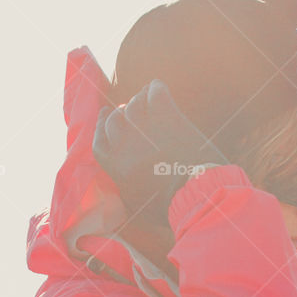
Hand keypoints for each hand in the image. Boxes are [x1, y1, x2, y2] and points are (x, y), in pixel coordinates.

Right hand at [93, 80, 228, 224]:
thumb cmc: (170, 207)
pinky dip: (155, 89)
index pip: (99, 141)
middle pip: (114, 119)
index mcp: (115, 166)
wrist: (197, 194)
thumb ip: (125, 192)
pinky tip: (158, 90)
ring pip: (133, 104)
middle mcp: (125, 143)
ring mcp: (145, 126)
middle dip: (121, 114)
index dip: (101, 126)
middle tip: (129, 111)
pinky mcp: (166, 116)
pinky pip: (154, 91)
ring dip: (139, 102)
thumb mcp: (137, 207)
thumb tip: (121, 190)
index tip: (105, 115)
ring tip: (146, 101)